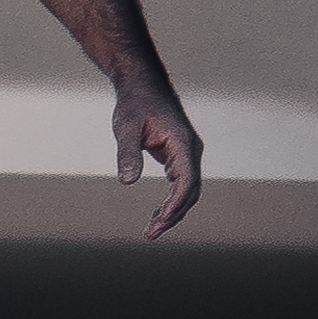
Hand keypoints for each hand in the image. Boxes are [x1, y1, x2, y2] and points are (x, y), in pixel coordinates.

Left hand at [113, 75, 205, 231]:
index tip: (158, 221)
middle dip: (173, 215)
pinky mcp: (179, 156)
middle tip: (150, 233)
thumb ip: (127, 153)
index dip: (175, 204)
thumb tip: (126, 182)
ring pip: (188, 190)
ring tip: (152, 229)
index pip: (187, 181)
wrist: (142, 84)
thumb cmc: (135, 103)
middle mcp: (190, 150)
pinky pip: (181, 184)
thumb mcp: (126, 127)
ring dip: (173, 211)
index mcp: (182, 143)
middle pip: (191, 191)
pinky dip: (172, 201)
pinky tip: (157, 213)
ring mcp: (187, 154)